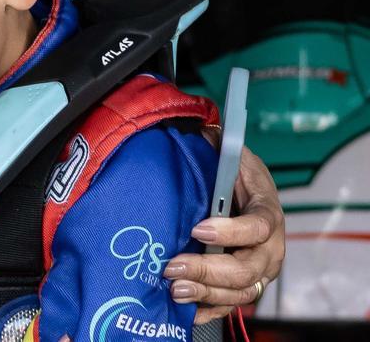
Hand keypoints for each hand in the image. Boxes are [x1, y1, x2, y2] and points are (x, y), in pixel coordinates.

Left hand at [163, 145, 284, 323]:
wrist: (239, 195)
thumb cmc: (231, 175)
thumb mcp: (228, 156)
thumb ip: (218, 148)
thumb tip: (203, 133)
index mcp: (268, 212)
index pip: (259, 227)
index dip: (231, 231)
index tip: (198, 228)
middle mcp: (270, 248)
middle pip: (247, 268)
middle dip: (208, 269)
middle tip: (173, 265)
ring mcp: (258, 271)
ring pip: (239, 291)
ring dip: (205, 293)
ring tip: (174, 288)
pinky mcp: (243, 287)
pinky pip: (230, 307)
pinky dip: (209, 311)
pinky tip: (186, 310)